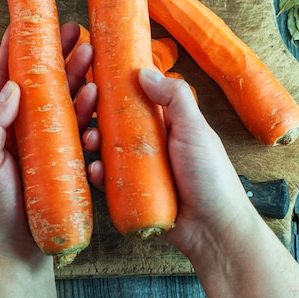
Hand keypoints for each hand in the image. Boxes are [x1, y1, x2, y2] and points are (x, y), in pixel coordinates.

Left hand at [0, 22, 95, 295]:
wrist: (20, 246)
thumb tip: (10, 86)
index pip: (3, 75)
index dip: (14, 47)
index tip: (27, 22)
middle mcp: (19, 124)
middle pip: (39, 80)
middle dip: (56, 54)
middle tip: (75, 31)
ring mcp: (43, 138)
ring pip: (63, 97)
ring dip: (77, 75)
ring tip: (92, 55)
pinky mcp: (63, 154)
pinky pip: (78, 125)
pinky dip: (88, 109)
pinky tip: (98, 98)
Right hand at [85, 68, 253, 249]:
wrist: (213, 227)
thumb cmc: (210, 175)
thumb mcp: (195, 129)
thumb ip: (174, 97)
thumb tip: (144, 71)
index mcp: (161, 124)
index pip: (131, 99)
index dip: (112, 88)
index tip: (95, 76)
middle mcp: (145, 144)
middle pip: (111, 122)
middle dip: (93, 111)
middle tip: (86, 103)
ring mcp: (134, 168)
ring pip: (103, 148)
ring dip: (90, 139)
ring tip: (90, 139)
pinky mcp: (126, 192)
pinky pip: (105, 179)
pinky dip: (97, 173)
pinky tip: (96, 170)